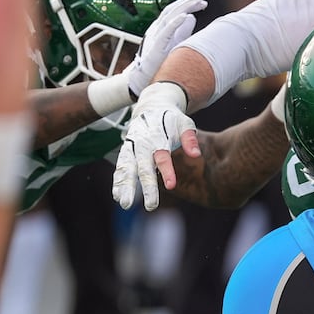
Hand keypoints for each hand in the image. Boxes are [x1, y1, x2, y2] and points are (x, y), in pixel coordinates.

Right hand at [112, 82, 197, 210]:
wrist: (152, 106)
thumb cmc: (172, 119)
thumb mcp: (184, 123)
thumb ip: (189, 138)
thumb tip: (196, 155)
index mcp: (157, 136)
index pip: (162, 156)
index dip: (167, 170)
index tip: (171, 186)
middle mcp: (141, 143)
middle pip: (142, 167)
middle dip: (146, 187)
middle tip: (151, 206)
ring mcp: (131, 147)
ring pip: (126, 169)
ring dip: (125, 186)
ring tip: (124, 204)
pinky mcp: (125, 151)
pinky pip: (120, 168)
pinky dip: (117, 181)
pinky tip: (117, 196)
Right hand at [122, 0, 206, 96]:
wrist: (143, 80)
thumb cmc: (159, 63)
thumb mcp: (174, 43)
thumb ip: (182, 31)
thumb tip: (192, 18)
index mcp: (161, 28)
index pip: (175, 12)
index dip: (188, 5)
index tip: (202, 1)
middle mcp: (157, 29)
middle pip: (172, 10)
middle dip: (187, 2)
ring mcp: (155, 36)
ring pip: (169, 17)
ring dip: (183, 8)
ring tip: (196, 2)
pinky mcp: (156, 46)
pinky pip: (166, 31)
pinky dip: (175, 22)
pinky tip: (185, 16)